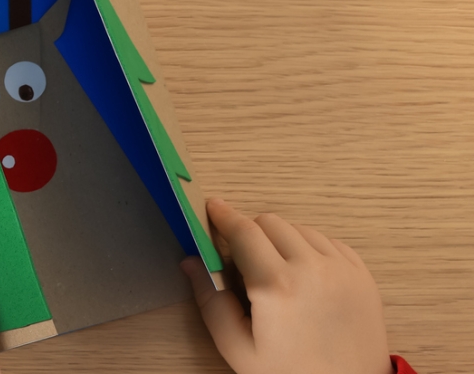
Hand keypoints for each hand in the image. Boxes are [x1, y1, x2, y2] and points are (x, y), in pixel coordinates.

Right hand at [186, 198, 389, 373]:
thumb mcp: (237, 346)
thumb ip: (211, 301)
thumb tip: (192, 263)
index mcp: (276, 286)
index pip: (243, 232)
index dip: (223, 216)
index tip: (213, 208)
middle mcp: (312, 269)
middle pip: (271, 222)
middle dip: (251, 233)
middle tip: (244, 260)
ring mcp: (342, 270)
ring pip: (301, 229)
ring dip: (282, 240)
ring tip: (277, 272)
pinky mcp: (362, 275)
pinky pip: (330, 242)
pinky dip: (311, 249)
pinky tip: (304, 275)